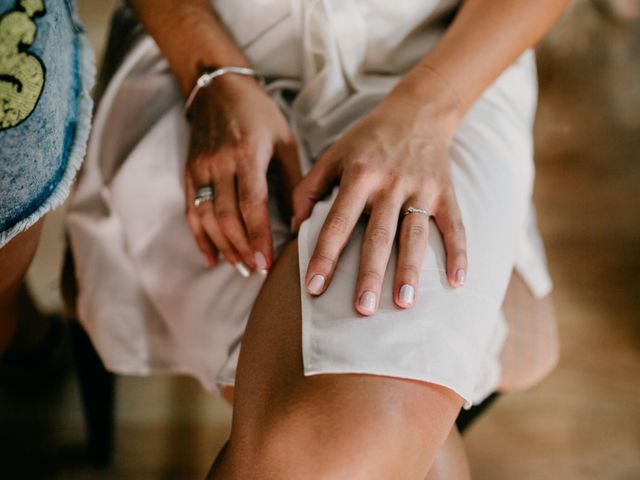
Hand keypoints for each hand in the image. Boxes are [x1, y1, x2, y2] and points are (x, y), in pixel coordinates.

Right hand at [184, 75, 300, 274]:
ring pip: (206, 218)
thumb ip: (292, 182)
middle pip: (226, 216)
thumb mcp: (285, 141)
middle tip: (258, 271)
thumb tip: (299, 221)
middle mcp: (219, 163)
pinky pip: (192, 211)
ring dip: (223, 247)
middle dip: (242, 248)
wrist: (219, 88)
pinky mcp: (189, 173)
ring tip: (241, 268)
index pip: (250, 204)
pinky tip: (212, 257)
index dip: (258, 237)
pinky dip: (201, 237)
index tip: (267, 262)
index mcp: (246, 153)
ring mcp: (200, 168)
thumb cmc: (259, 114)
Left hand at [292, 86, 466, 315]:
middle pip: (378, 235)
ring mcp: (422, 188)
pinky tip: (457, 282)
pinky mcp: (446, 192)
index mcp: (360, 174)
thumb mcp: (333, 154)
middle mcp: (391, 183)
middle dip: (369, 273)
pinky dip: (458, 253)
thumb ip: (309, 188)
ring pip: (414, 235)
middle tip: (362, 308)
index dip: (325, 255)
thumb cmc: (368, 138)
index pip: (337, 222)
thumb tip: (294, 228)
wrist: (417, 111)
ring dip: (410, 270)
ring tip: (404, 303)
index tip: (314, 287)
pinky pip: (454, 226)